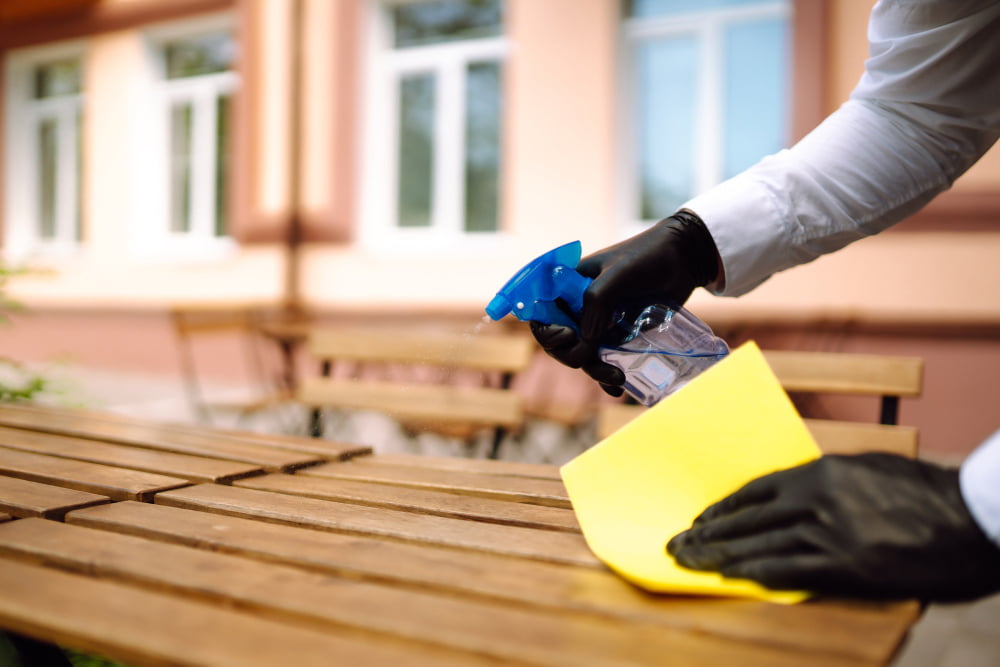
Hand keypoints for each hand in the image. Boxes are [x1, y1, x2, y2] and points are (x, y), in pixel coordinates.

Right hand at [530, 211, 718, 395]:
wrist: (683, 260)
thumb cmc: (646, 257)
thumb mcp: (616, 274)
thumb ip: (595, 303)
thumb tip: (584, 344)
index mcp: (568, 287)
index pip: (542, 314)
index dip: (547, 331)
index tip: (568, 335)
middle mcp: (579, 308)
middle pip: (560, 343)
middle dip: (572, 357)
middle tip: (590, 361)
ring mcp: (599, 324)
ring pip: (584, 356)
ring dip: (594, 371)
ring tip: (617, 379)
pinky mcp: (619, 336)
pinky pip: (606, 361)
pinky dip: (608, 378)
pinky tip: (618, 388)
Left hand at [666, 453, 999, 601]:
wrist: (972, 520)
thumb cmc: (924, 492)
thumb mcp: (868, 471)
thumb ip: (827, 483)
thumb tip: (790, 498)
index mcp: (823, 471)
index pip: (756, 489)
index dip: (724, 507)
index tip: (702, 517)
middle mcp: (817, 499)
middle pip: (749, 518)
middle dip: (709, 532)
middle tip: (678, 543)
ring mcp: (829, 534)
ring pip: (759, 544)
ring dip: (720, 555)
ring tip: (690, 561)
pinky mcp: (844, 567)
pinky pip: (787, 571)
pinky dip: (755, 574)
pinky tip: (731, 578)